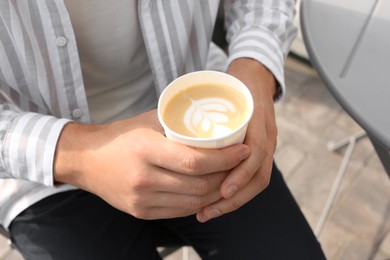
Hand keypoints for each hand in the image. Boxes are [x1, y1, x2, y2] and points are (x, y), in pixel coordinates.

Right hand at [54, 110, 249, 218]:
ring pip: (193, 203)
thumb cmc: (120, 136)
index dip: (224, 159)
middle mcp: (143, 178)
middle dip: (227, 176)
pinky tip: (209, 191)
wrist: (86, 161)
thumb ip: (178, 123)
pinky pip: (180, 211)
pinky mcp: (141, 212)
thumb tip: (213, 123)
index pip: (194, 161)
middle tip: (240, 164)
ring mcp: (142, 199)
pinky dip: (199, 202)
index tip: (242, 150)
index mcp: (145, 150)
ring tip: (229, 178)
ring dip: (217, 192)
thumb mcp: (147, 121)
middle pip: (199, 185)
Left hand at [197, 58, 277, 221]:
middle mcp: (267, 136)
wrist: (256, 78)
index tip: (222, 190)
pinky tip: (219, 201)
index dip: (240, 173)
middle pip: (259, 176)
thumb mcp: (221, 89)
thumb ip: (204, 106)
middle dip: (234, 199)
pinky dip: (239, 193)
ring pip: (258, 181)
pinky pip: (255, 178)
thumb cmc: (234, 83)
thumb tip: (167, 126)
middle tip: (206, 211)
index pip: (255, 152)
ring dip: (236, 201)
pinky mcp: (262, 152)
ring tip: (208, 212)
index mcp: (257, 120)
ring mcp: (268, 145)